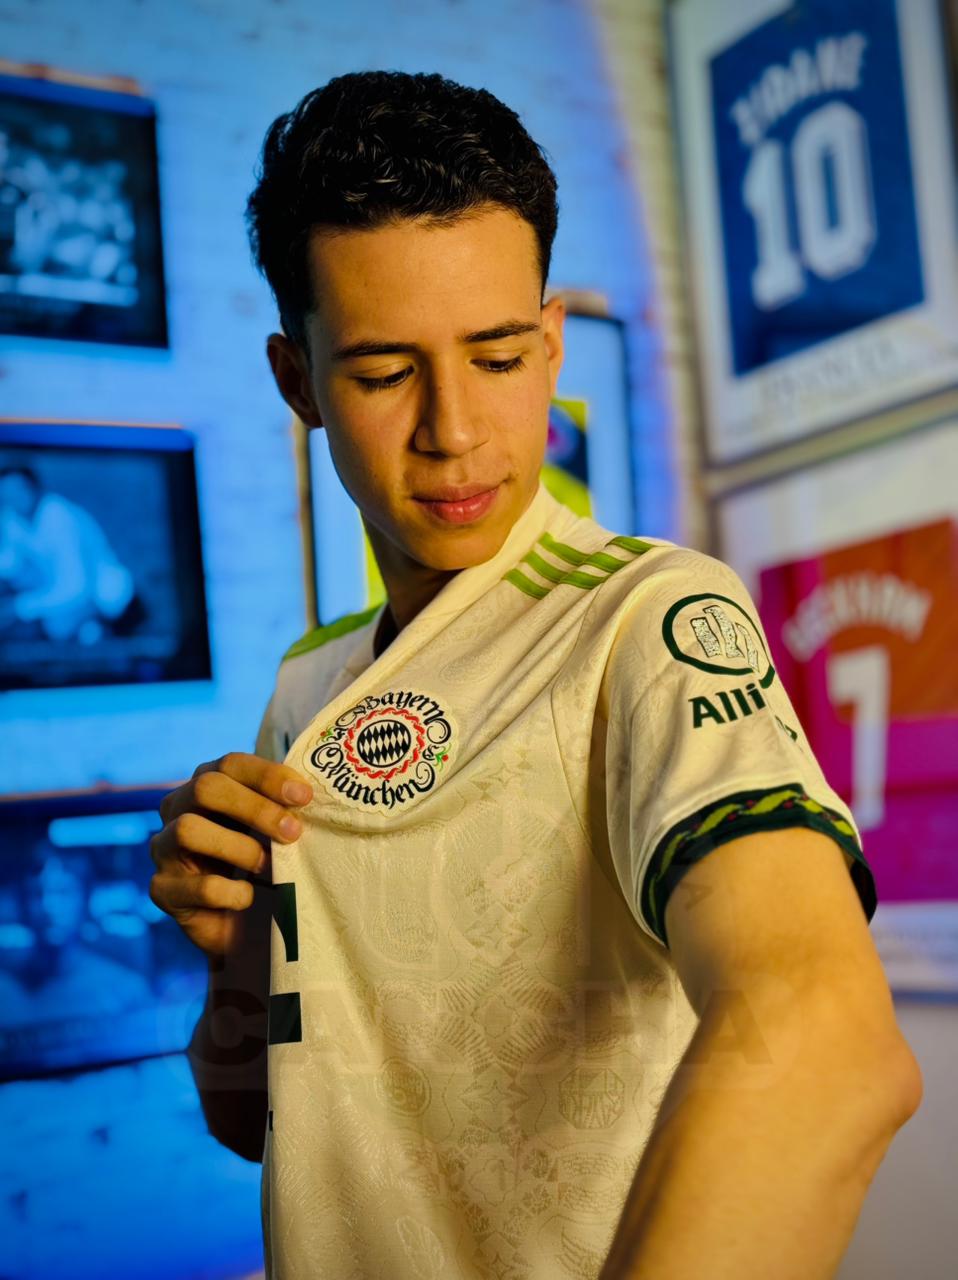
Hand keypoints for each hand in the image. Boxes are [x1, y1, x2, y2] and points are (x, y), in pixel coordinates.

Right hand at [149, 752, 313, 956]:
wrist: (242, 924)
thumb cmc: (261, 865)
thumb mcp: (272, 831)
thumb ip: (283, 809)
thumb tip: (308, 794)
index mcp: (206, 786)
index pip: (230, 764)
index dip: (267, 775)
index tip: (303, 796)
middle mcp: (177, 810)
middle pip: (205, 788)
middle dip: (254, 808)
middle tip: (292, 832)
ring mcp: (163, 849)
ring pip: (187, 829)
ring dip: (238, 847)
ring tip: (269, 867)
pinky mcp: (163, 890)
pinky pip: (196, 885)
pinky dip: (230, 892)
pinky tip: (248, 897)